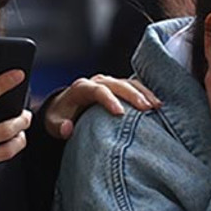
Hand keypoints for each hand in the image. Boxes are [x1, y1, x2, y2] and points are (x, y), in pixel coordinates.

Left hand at [45, 75, 161, 138]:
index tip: (120, 113)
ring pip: (128, 83)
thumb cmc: (60, 117)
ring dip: (143, 93)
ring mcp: (109, 83)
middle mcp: (97, 81)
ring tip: (156, 106)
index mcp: (81, 88)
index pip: (97, 90)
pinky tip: (157, 104)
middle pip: (117, 84)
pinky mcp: (118, 87)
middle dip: (133, 95)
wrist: (64, 108)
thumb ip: (59, 127)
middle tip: (146, 108)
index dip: (109, 100)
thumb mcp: (53, 123)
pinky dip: (146, 93)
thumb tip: (67, 128)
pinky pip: (134, 86)